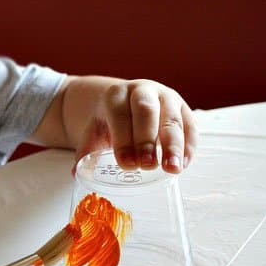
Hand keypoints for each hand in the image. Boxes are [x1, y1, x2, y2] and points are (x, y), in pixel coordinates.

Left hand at [74, 79, 197, 173]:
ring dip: (174, 145)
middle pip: (147, 111)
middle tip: (147, 166)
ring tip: (172, 169)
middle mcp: (143, 91)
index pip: (119, 115)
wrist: (127, 100)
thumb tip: (76, 174)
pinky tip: (183, 164)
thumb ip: (85, 151)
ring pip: (172, 118)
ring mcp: (166, 97)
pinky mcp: (183, 109)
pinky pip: (189, 126)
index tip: (125, 164)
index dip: (123, 139)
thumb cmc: (110, 121)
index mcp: (116, 95)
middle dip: (147, 139)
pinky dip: (188, 146)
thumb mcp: (94, 131)